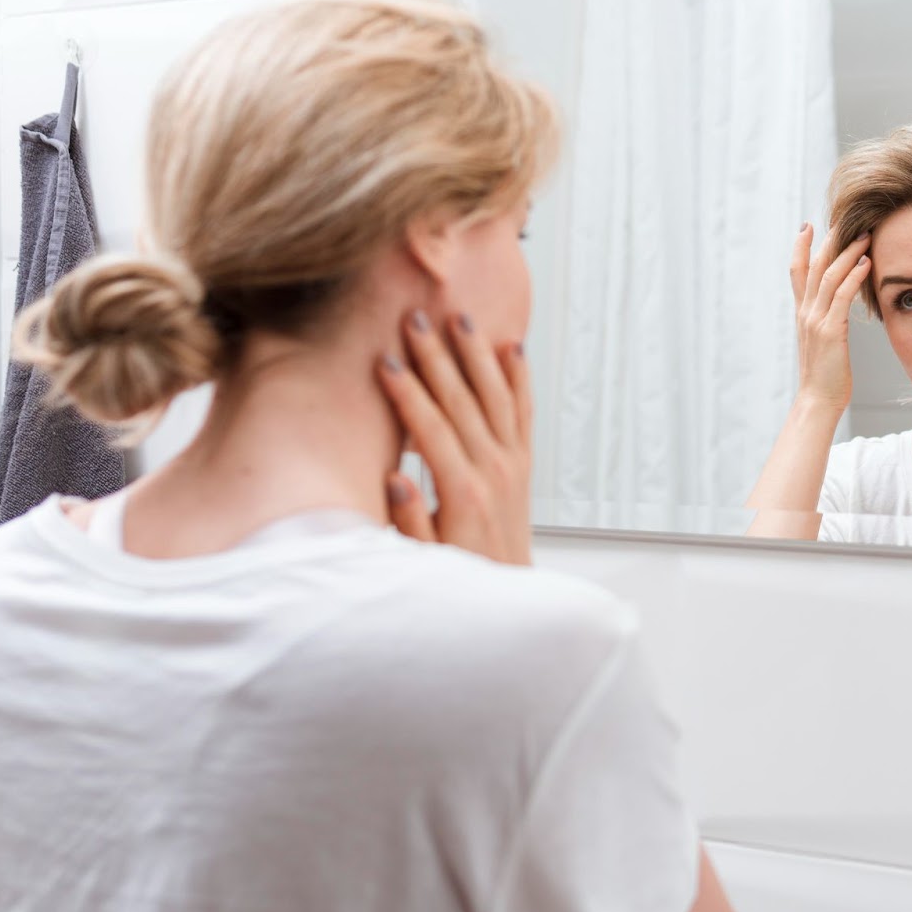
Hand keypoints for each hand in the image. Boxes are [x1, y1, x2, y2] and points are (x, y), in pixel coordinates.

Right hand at [377, 308, 532, 565]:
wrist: (508, 594)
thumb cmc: (460, 576)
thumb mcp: (424, 557)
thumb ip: (409, 518)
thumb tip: (395, 476)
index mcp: (463, 491)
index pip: (430, 428)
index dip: (407, 392)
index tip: (386, 360)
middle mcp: (493, 470)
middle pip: (462, 400)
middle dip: (437, 356)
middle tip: (417, 319)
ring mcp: (513, 463)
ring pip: (496, 396)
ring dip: (477, 354)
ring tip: (461, 317)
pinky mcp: (524, 463)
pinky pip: (523, 411)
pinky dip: (519, 377)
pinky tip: (513, 348)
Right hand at [789, 223, 872, 411]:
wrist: (818, 400)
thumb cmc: (826, 376)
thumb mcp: (823, 343)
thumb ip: (827, 323)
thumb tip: (837, 312)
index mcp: (802, 314)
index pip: (797, 272)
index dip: (800, 247)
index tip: (808, 226)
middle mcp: (805, 312)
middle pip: (814, 266)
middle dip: (829, 241)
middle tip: (844, 219)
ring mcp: (815, 320)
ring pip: (828, 276)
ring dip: (847, 253)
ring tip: (864, 235)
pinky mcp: (829, 331)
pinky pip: (842, 296)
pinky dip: (854, 276)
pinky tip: (866, 263)